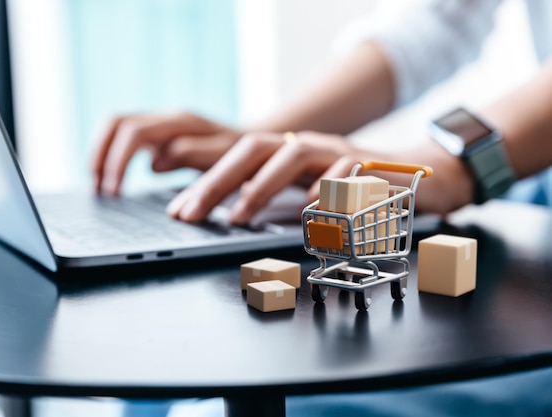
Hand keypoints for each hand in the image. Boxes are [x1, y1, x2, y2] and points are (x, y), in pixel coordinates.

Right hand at [92, 112, 241, 194]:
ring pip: (115, 127)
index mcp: (180, 121)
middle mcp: (165, 117)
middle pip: (116, 122)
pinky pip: (123, 138)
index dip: (118, 161)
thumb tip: (154, 163)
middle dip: (100, 155)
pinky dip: (110, 157)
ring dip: (100, 154)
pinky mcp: (157, 135)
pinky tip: (108, 181)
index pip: (134, 132)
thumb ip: (192, 155)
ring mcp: (159, 124)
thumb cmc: (242, 154)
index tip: (113, 192)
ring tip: (96, 186)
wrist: (253, 143)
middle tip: (97, 189)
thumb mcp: (225, 157)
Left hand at [167, 131, 474, 223]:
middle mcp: (307, 146)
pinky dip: (322, 192)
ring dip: (261, 185)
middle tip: (193, 213)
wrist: (421, 176)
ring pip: (293, 153)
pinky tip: (305, 214)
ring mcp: (338, 152)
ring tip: (238, 217)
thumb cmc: (355, 189)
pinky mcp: (371, 166)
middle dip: (218, 179)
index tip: (180, 211)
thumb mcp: (308, 189)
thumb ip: (276, 198)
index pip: (238, 158)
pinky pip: (345, 174)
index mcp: (288, 151)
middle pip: (255, 148)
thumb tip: (232, 216)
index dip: (205, 181)